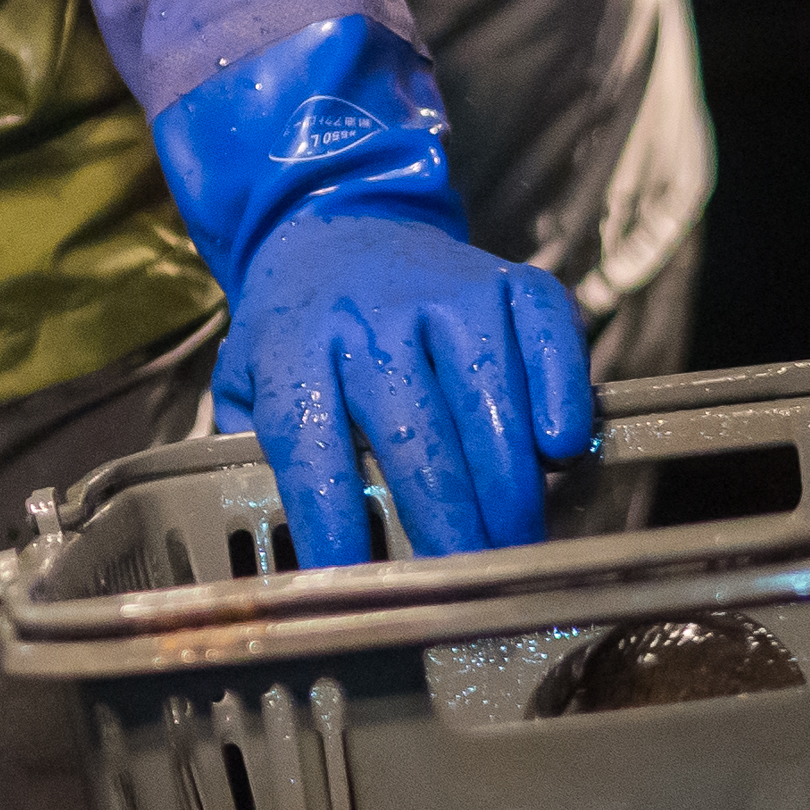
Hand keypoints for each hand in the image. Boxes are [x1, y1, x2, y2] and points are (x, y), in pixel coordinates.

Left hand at [228, 200, 606, 562]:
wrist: (339, 221)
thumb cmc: (300, 327)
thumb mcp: (248, 379)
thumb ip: (253, 451)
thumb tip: (273, 541)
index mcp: (294, 348)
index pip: (312, 449)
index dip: (334, 524)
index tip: (358, 587)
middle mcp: (370, 318)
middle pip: (413, 433)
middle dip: (444, 521)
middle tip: (464, 581)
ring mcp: (445, 292)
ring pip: (486, 394)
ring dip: (508, 482)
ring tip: (517, 543)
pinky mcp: (507, 279)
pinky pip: (547, 333)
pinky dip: (561, 391)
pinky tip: (561, 448)